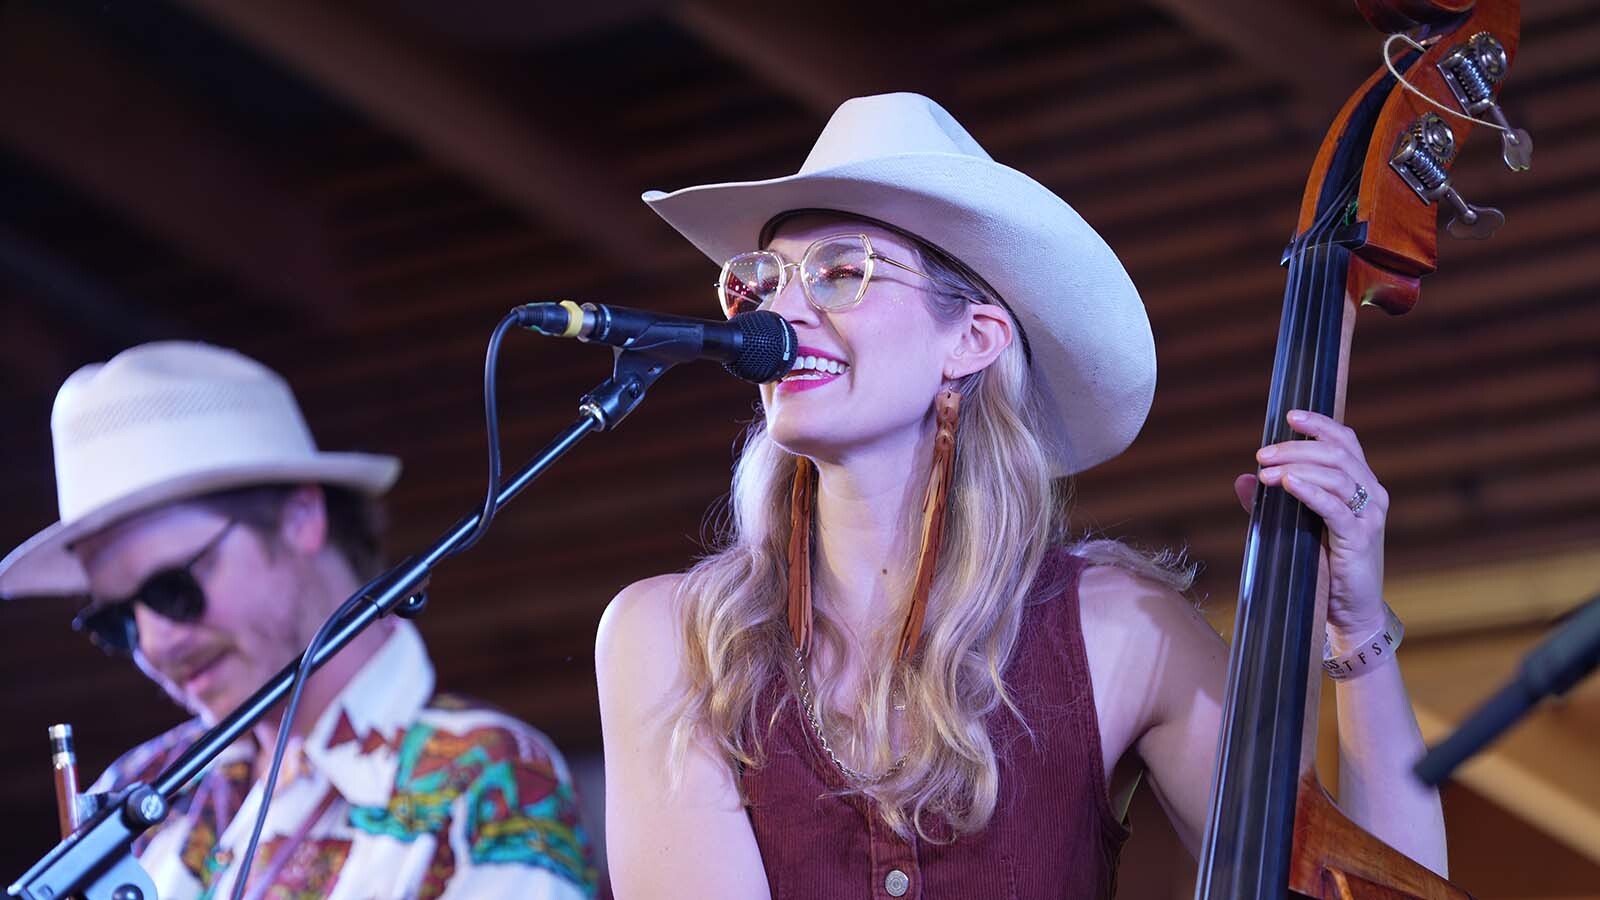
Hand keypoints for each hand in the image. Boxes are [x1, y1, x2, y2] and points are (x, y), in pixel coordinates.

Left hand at [1232, 410, 1388, 644]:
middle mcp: (1371, 494)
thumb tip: (1243, 479)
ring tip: (1266, 472)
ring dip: (1296, 467)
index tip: (1289, 415)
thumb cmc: (1325, 566)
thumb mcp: (1296, 528)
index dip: (1320, 424)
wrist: (1351, 611)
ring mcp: (1369, 516)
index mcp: (1360, 485)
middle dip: (1296, 448)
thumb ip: (1273, 504)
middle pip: (1336, 453)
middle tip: (1262, 454)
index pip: (1346, 441)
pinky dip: (1310, 492)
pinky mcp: (1360, 538)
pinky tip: (1288, 484)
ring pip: (1336, 475)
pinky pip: (1335, 507)